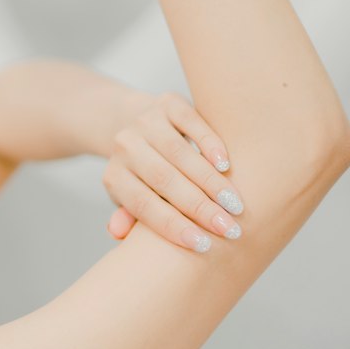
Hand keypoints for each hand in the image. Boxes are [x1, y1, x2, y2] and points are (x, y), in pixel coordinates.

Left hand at [102, 92, 245, 252]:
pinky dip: (210, 144)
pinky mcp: (167, 102)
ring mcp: (146, 121)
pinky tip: (227, 166)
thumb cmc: (142, 175)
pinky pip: (191, 122)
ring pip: (179, 153)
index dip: (172, 226)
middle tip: (229, 229)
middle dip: (199, 207)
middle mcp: (125, 146)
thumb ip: (130, 217)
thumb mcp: (132, 199)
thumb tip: (116, 233)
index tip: (203, 245)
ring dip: (210, 181)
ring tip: (235, 205)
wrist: (133, 123)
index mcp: (114, 175)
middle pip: (163, 180)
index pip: (142, 205)